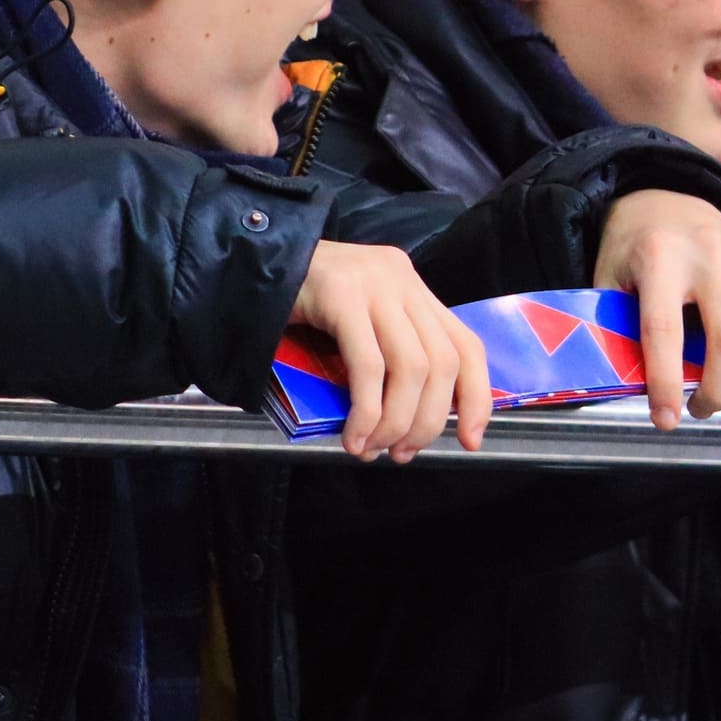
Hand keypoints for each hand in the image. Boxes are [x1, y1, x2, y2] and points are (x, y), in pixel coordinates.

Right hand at [289, 241, 490, 462]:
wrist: (243, 266)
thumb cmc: (297, 307)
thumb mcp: (357, 326)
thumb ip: (386, 356)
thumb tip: (407, 426)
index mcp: (412, 287)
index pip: (465, 344)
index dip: (476, 397)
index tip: (471, 440)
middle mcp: (401, 279)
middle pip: (442, 362)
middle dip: (428, 420)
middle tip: (401, 453)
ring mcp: (373, 283)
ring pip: (411, 367)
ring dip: (397, 422)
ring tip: (372, 449)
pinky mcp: (341, 294)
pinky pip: (367, 365)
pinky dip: (367, 411)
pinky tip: (353, 435)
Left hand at [591, 189, 720, 429]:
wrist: (671, 201)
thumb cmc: (635, 252)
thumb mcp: (609, 280)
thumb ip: (617, 328)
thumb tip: (632, 390)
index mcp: (660, 257)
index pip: (665, 328)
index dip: (666, 383)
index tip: (666, 420)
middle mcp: (713, 256)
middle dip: (719, 394)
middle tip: (699, 409)